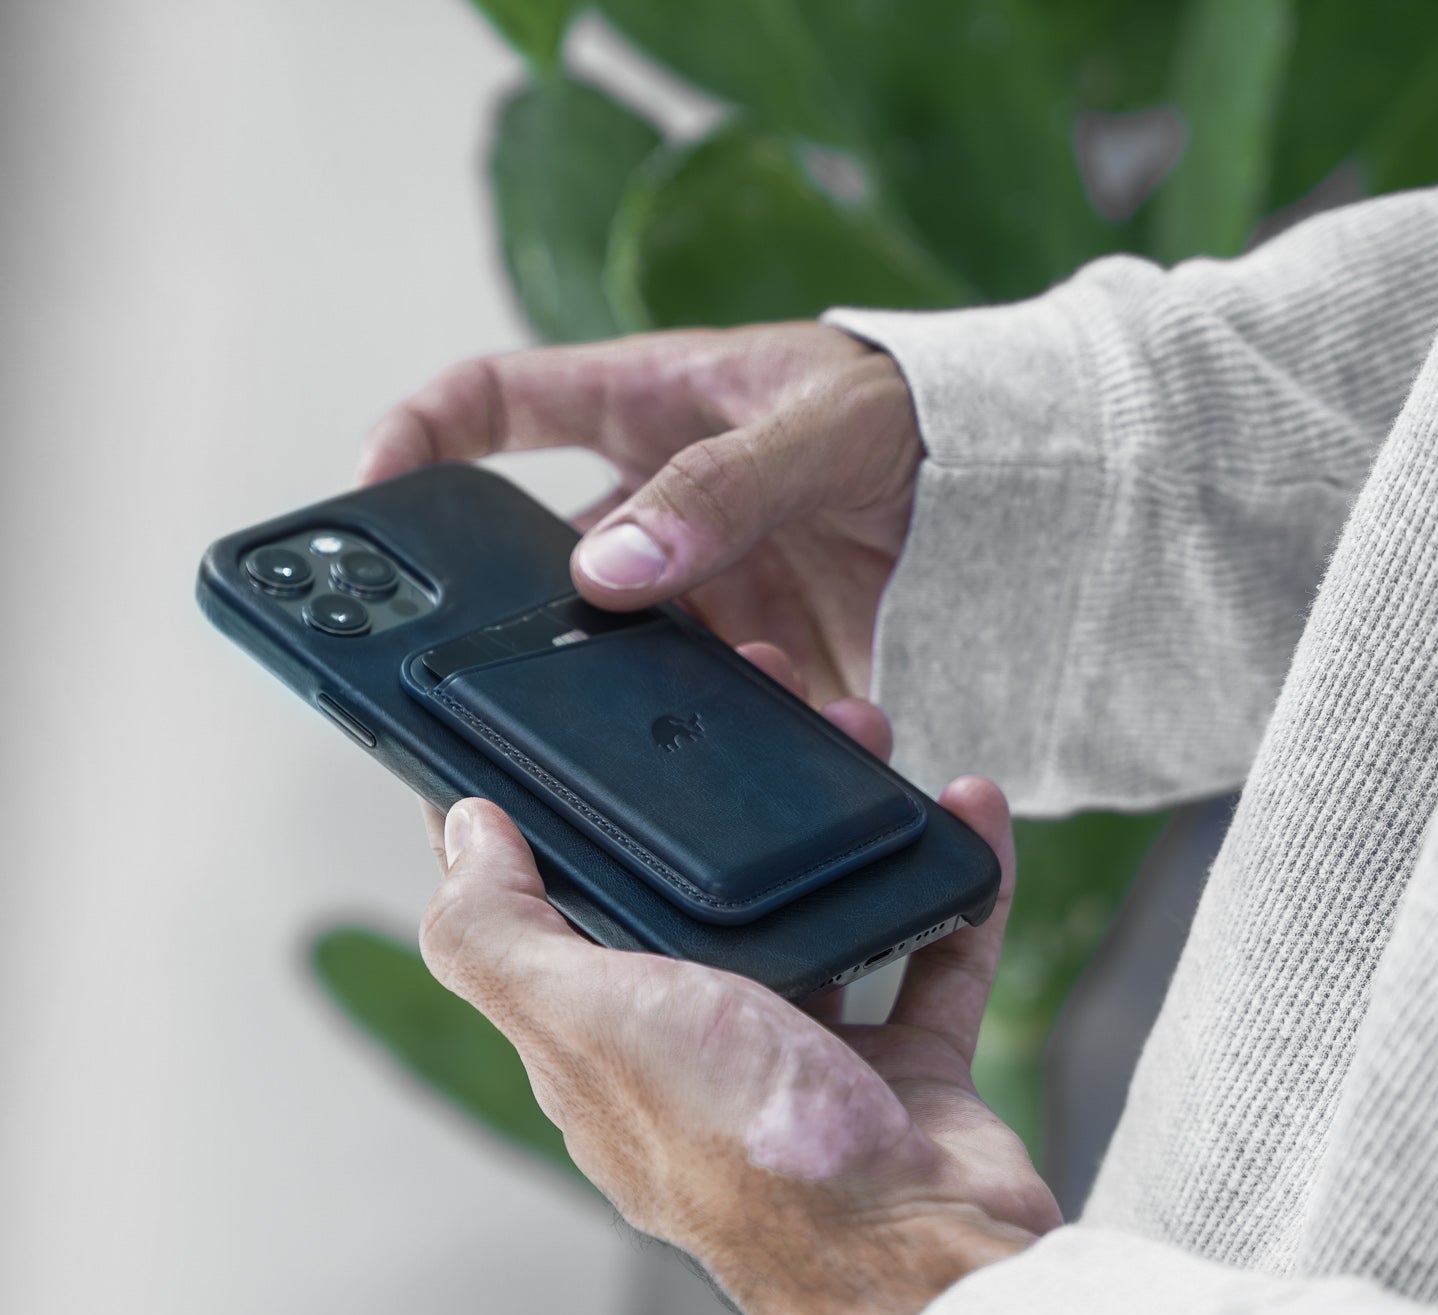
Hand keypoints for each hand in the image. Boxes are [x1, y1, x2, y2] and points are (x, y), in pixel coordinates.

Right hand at [358, 324, 921, 703]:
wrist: (1021, 495)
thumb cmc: (920, 413)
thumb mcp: (821, 426)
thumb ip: (719, 488)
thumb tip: (607, 569)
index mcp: (646, 408)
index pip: (496, 403)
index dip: (418, 437)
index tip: (368, 492)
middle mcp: (654, 512)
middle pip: (538, 568)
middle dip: (513, 623)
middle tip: (493, 680)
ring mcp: (700, 594)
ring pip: (622, 660)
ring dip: (647, 695)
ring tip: (730, 686)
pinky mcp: (754, 661)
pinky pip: (713, 714)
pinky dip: (736, 739)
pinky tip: (796, 735)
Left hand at [415, 650, 1059, 1314]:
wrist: (920, 1256)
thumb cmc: (746, 1151)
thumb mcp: (590, 1023)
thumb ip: (503, 936)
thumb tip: (459, 836)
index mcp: (607, 1040)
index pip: (565, 907)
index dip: (572, 814)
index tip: (594, 722)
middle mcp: (701, 1049)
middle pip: (706, 891)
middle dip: (730, 793)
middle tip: (762, 695)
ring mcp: (808, 1059)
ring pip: (821, 907)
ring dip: (843, 818)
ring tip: (863, 730)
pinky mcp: (905, 1069)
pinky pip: (930, 949)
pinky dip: (952, 881)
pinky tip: (969, 809)